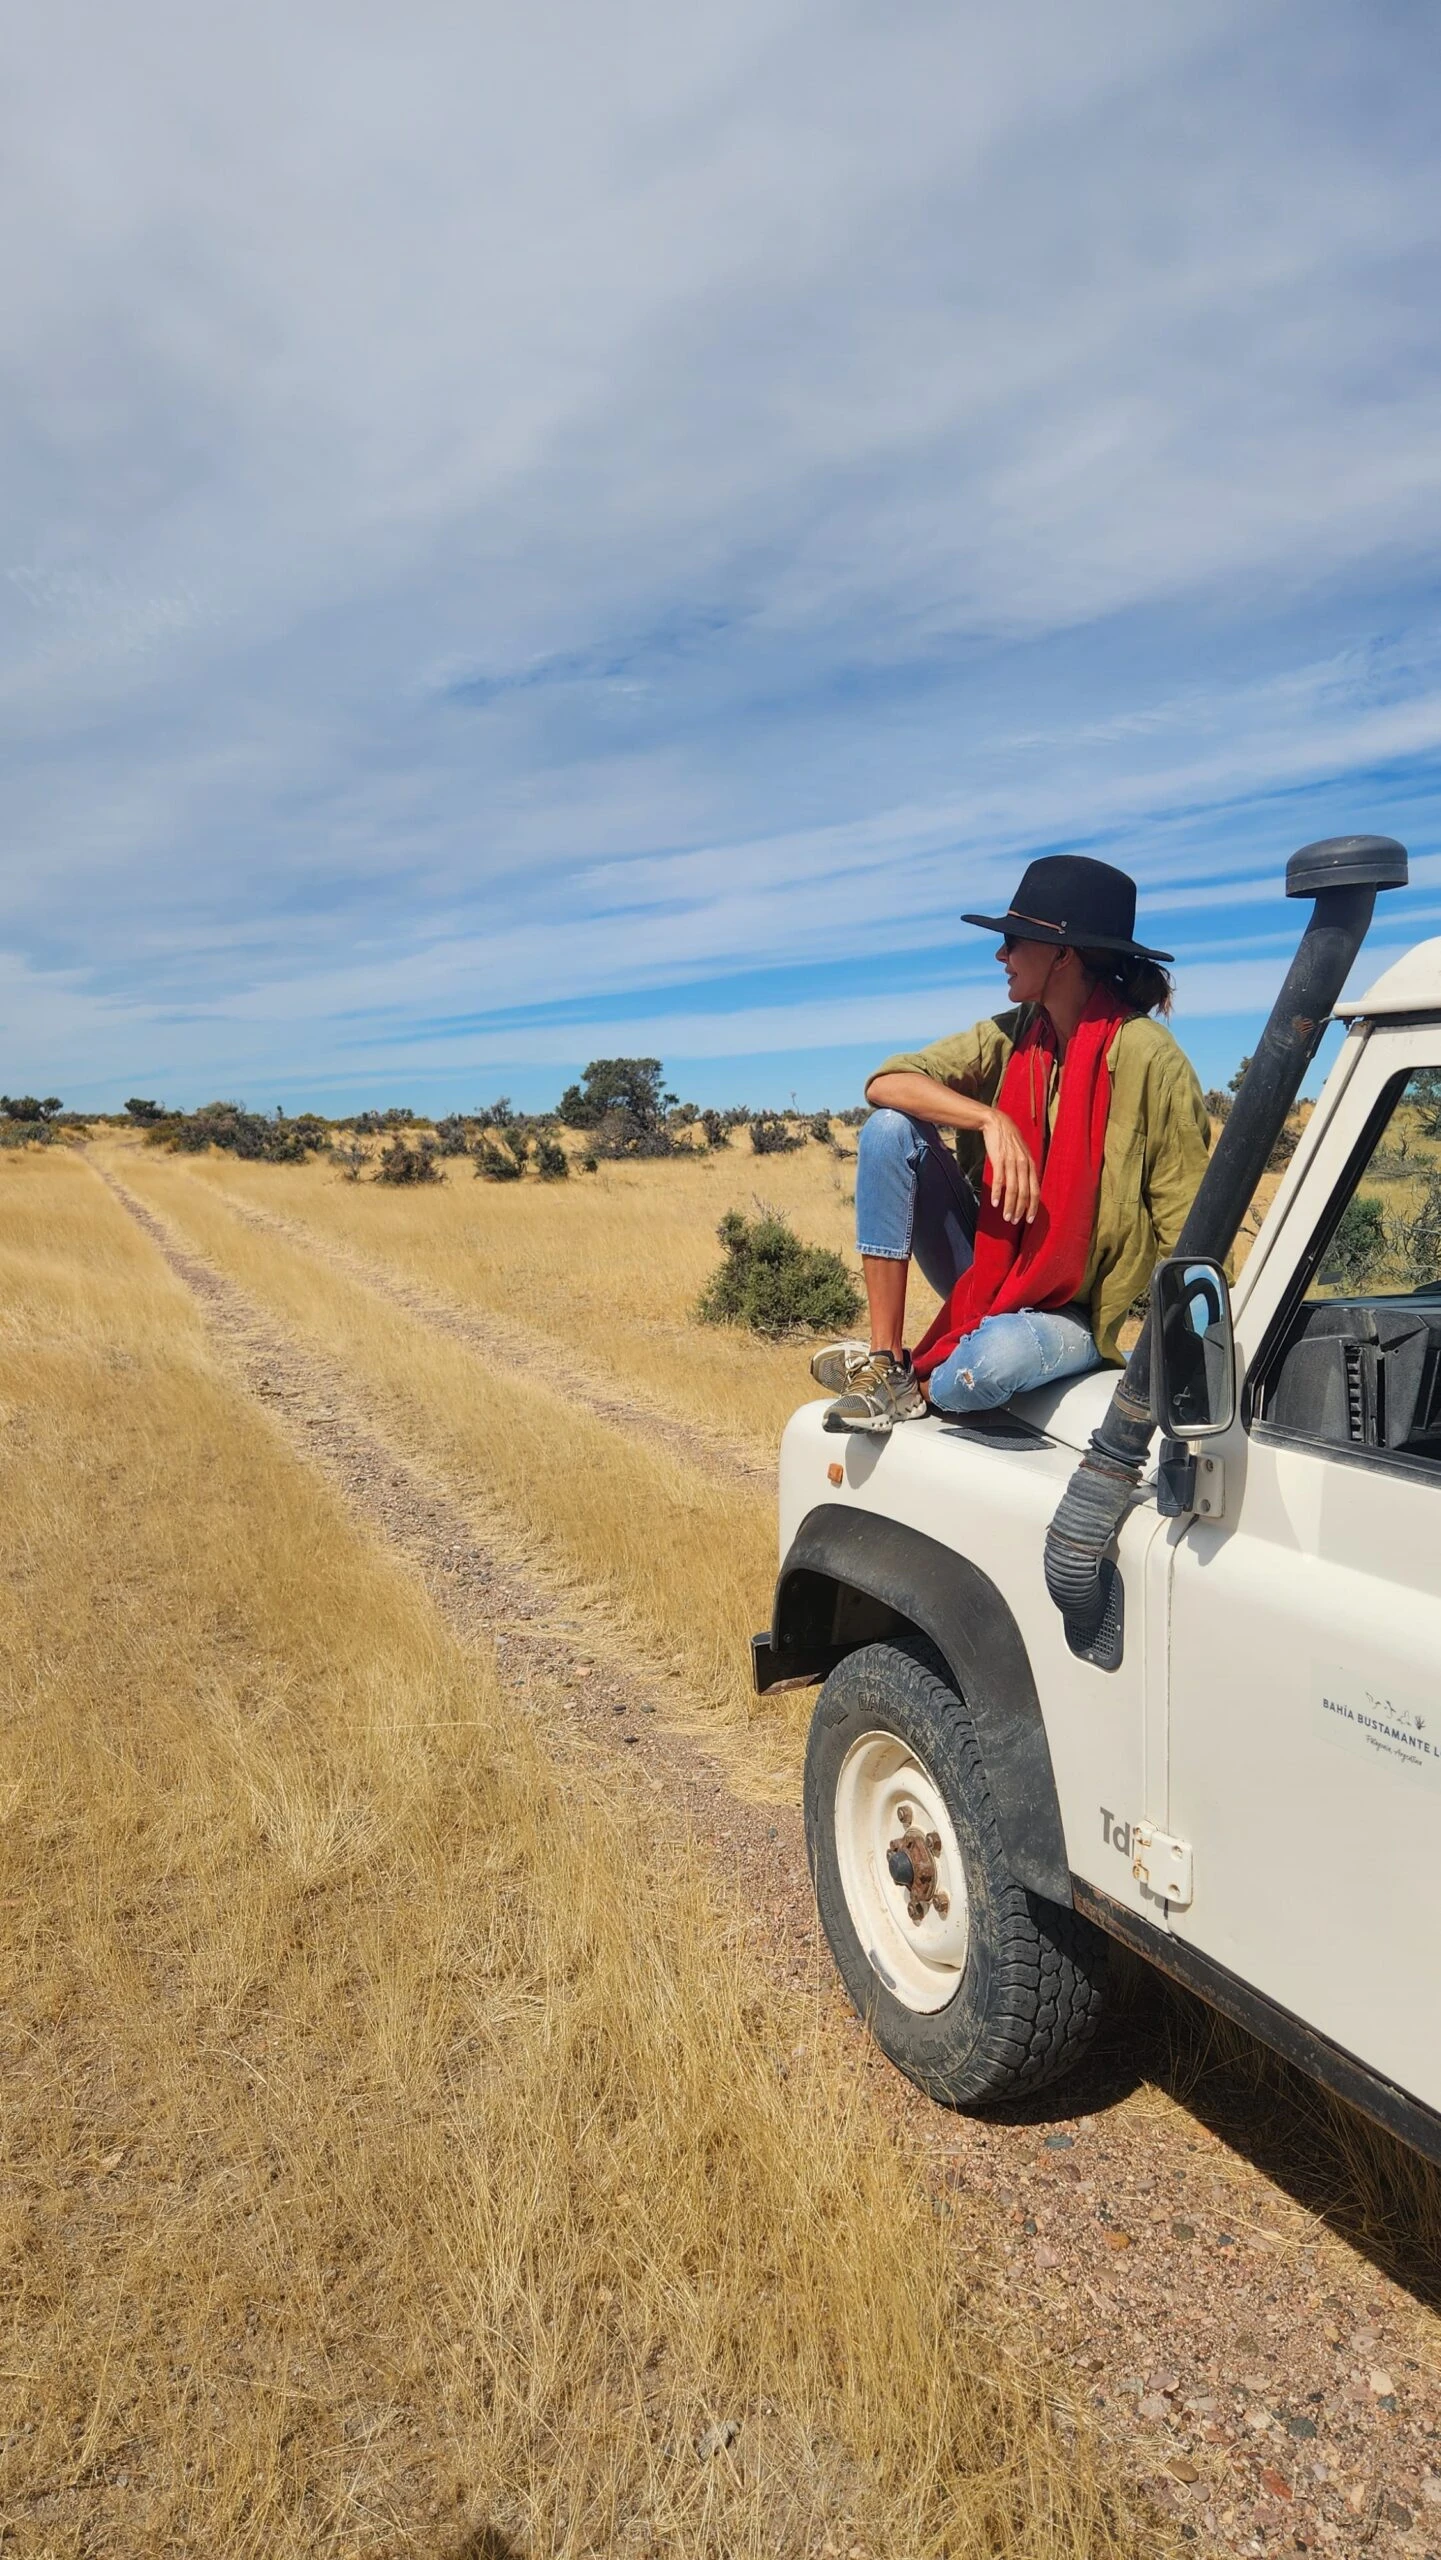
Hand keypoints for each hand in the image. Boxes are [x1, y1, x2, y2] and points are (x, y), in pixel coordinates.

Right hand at [981, 1108, 1039, 1224]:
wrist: (997, 1123)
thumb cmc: (1009, 1141)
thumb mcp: (1022, 1154)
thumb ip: (1024, 1170)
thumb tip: (1025, 1188)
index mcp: (1031, 1165)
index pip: (1035, 1191)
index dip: (1032, 1207)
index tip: (1029, 1220)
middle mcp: (1023, 1164)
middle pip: (1024, 1193)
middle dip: (1020, 1210)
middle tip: (1014, 1222)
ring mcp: (1011, 1162)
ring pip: (1013, 1189)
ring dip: (1010, 1206)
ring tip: (1006, 1217)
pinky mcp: (999, 1159)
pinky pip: (999, 1180)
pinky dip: (997, 1193)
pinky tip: (995, 1204)